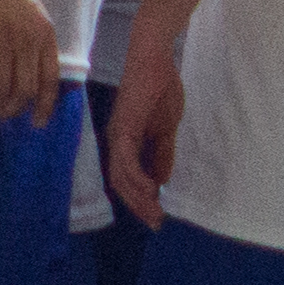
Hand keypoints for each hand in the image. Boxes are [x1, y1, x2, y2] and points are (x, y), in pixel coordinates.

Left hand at [105, 42, 182, 228]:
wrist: (156, 62)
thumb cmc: (161, 89)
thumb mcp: (166, 130)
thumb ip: (162, 154)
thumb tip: (162, 180)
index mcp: (127, 142)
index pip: (128, 179)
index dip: (141, 200)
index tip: (158, 216)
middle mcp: (117, 142)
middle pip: (121, 183)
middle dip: (139, 206)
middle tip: (156, 222)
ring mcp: (118, 136)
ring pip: (120, 176)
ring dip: (137, 197)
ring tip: (155, 211)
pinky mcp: (123, 128)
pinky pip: (125, 160)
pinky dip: (137, 177)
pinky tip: (151, 189)